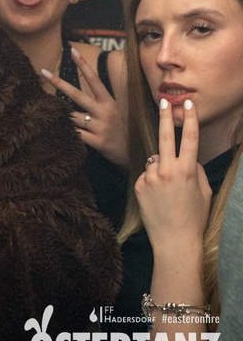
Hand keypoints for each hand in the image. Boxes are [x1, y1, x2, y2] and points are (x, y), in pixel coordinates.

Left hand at [42, 47, 127, 166]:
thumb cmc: (125, 130)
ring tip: (43, 106)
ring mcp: (101, 127)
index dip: (83, 65)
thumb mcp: (119, 111)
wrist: (140, 154)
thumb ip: (104, 101)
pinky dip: (66, 131)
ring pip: (72, 116)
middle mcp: (105, 113)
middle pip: (77, 95)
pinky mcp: (98, 142)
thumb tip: (90, 86)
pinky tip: (53, 129)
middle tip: (43, 71)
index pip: (94, 80)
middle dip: (59, 82)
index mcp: (110, 103)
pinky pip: (76, 135)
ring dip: (58, 111)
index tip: (72, 51)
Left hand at [136, 99, 211, 256]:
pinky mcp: (137, 185)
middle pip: (164, 137)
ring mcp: (149, 177)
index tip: (188, 104)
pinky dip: (151, 179)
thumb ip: (196, 171)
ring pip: (154, 160)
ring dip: (160, 166)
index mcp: (187, 171)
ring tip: (167, 190)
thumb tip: (188, 159)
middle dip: (165, 117)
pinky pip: (145, 174)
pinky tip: (157, 196)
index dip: (190, 120)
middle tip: (164, 101)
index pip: (189, 139)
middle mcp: (167, 170)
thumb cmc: (194, 217)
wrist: (173, 240)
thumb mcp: (204, 192)